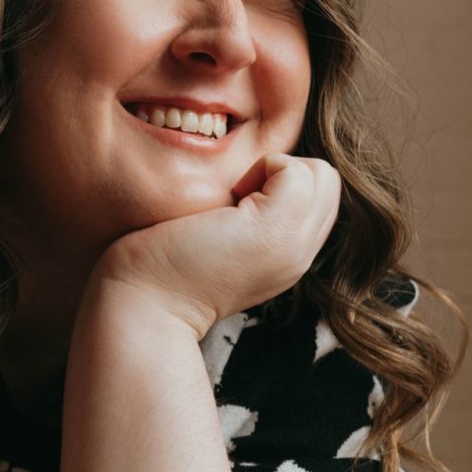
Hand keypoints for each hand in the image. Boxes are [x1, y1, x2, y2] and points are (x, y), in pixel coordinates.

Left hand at [91, 152, 342, 338]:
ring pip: (322, 174)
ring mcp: (290, 246)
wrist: (143, 305)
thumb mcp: (221, 241)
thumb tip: (249, 181)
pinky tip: (231, 195)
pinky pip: (297, 170)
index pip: (320, 198)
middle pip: (328, 183)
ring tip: (235, 197)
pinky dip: (263, 165)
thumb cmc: (162, 266)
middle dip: (285, 172)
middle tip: (237, 196)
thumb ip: (248, 217)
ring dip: (276, 169)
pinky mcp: (271, 231)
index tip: (238, 201)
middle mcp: (299, 255)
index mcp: (288, 257)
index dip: (283, 183)